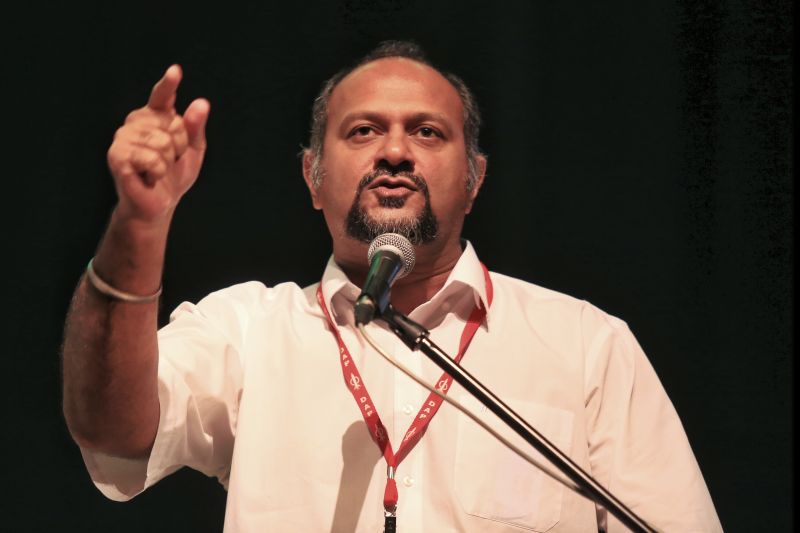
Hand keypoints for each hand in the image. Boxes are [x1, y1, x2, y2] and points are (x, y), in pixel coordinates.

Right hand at [107, 65, 209, 222]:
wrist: (157, 205)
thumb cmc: (173, 176)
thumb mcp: (192, 151)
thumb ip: (196, 127)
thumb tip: (201, 103)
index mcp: (154, 117)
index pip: (161, 96)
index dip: (168, 84)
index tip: (176, 71)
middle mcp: (135, 122)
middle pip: (173, 124)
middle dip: (179, 147)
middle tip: (168, 161)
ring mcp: (123, 137)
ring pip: (162, 142)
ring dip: (167, 162)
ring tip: (157, 170)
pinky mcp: (116, 156)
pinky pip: (150, 159)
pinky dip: (156, 172)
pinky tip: (148, 177)